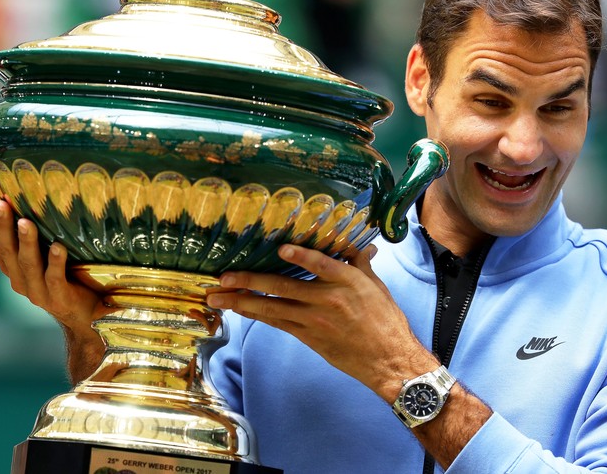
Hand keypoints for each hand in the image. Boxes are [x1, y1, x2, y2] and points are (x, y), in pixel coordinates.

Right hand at [0, 184, 105, 381]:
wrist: (85, 315)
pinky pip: (55, 279)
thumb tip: (28, 187)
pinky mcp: (58, 298)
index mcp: (11, 264)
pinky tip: (59, 248)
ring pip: (27, 263)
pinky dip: (55, 263)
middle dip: (1, 225)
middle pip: (5, 249)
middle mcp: (18, 277)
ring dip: (26, 242)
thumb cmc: (65, 274)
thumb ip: (36, 230)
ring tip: (25, 222)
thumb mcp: (45, 251)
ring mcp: (37, 290)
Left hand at [205, 243, 437, 402]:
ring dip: (242, 302)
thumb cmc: (386, 321)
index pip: (321, 264)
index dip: (301, 255)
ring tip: (218, 298)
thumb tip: (360, 245)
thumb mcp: (376, 286)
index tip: (280, 247)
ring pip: (272, 308)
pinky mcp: (308, 337)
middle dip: (249, 281)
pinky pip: (277, 323)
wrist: (388, 360)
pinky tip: (241, 309)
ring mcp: (314, 321)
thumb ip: (360, 264)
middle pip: (282, 287)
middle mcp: (327, 300)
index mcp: (347, 282)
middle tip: (223, 277)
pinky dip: (257, 315)